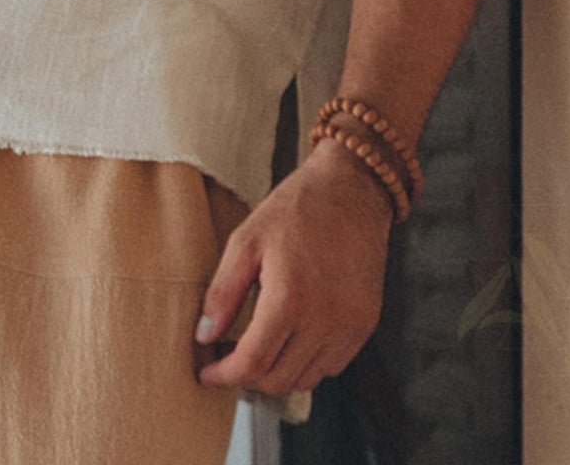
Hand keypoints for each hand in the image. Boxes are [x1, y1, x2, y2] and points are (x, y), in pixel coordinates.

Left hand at [193, 143, 391, 398]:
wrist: (351, 190)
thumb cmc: (296, 209)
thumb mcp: (247, 239)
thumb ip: (223, 292)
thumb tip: (204, 336)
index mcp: (290, 299)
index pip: (252, 363)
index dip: (225, 374)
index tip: (207, 373)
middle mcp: (324, 321)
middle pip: (278, 379)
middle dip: (248, 376)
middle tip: (228, 360)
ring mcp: (349, 327)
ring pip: (305, 379)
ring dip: (278, 373)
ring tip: (259, 349)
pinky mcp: (365, 325)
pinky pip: (332, 366)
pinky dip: (307, 364)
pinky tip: (291, 339)